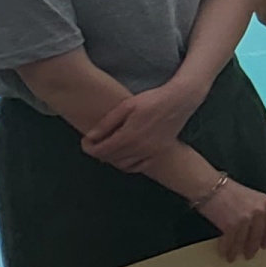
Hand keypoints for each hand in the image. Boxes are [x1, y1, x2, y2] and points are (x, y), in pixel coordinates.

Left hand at [81, 78, 203, 174]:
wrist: (180, 100)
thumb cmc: (152, 100)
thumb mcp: (126, 106)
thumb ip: (106, 123)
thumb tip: (90, 137)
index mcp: (129, 136)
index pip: (101, 151)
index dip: (88, 148)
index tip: (85, 141)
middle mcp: (140, 148)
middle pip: (110, 159)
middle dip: (99, 152)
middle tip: (96, 142)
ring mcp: (151, 152)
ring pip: (123, 165)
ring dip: (112, 158)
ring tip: (110, 147)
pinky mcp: (160, 153)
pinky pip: (139, 166)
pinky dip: (128, 164)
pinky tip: (126, 155)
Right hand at [195, 177, 265, 262]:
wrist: (209, 186)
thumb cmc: (227, 191)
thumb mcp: (250, 197)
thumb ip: (257, 211)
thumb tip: (256, 230)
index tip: (265, 245)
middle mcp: (259, 212)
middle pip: (258, 236)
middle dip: (253, 248)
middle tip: (249, 255)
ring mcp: (246, 219)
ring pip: (243, 242)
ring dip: (237, 252)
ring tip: (233, 257)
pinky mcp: (231, 226)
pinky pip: (230, 242)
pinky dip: (226, 249)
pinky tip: (223, 253)